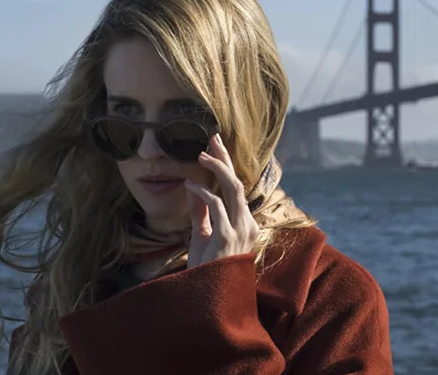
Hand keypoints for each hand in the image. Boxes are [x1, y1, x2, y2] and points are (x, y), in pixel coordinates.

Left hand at [184, 133, 258, 268]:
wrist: (209, 298)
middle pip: (237, 183)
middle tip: (211, 138)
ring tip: (200, 155)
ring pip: (233, 189)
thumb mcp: (202, 236)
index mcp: (244, 223)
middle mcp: (247, 224)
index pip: (236, 188)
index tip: (215, 146)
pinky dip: (203, 193)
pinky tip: (190, 186)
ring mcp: (240, 230)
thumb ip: (201, 213)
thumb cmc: (207, 270)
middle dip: (225, 158)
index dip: (227, 165)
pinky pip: (217, 206)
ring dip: (217, 169)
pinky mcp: (228, 237)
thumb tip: (194, 188)